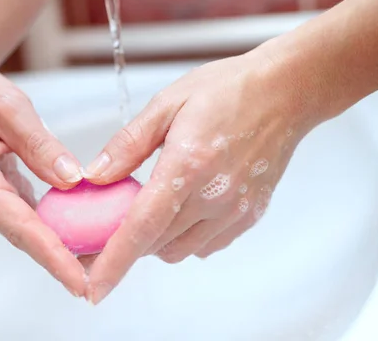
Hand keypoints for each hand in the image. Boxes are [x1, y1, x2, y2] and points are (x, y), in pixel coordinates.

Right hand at [0, 55, 85, 296]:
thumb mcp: (8, 108)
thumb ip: (39, 145)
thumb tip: (72, 179)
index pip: (21, 228)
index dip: (53, 257)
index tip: (79, 281)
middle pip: (26, 238)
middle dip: (62, 261)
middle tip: (100, 279)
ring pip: (28, 230)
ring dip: (60, 246)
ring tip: (96, 258)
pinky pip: (28, 215)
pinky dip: (52, 224)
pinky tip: (77, 226)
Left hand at [83, 49, 316, 304]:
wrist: (285, 92)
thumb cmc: (226, 90)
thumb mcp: (166, 104)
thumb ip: (128, 144)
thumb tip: (95, 175)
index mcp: (187, 165)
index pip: (142, 227)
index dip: (113, 261)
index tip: (92, 287)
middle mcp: (214, 196)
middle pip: (155, 244)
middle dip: (125, 244)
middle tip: (106, 227)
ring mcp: (235, 210)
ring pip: (179, 250)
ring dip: (154, 240)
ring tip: (146, 209)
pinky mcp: (250, 215)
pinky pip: (205, 245)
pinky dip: (183, 237)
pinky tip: (180, 208)